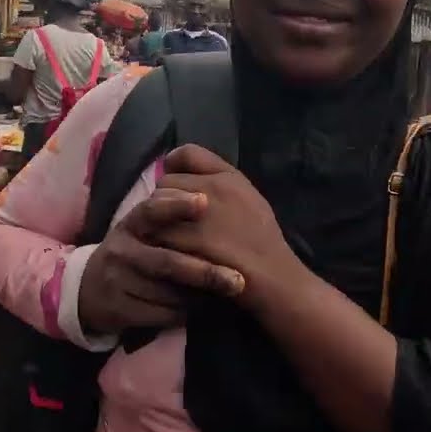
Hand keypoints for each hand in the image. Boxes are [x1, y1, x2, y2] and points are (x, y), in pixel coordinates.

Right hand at [78, 188, 244, 335]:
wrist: (88, 290)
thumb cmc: (132, 253)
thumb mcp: (142, 229)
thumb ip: (168, 213)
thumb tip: (208, 199)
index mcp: (130, 224)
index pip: (151, 210)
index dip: (175, 205)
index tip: (204, 202)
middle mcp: (122, 251)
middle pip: (167, 262)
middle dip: (205, 272)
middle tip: (238, 280)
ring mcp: (118, 281)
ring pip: (169, 294)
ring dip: (200, 297)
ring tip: (224, 295)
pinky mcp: (119, 309)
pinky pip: (162, 315)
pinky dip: (186, 313)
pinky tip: (200, 309)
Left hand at [154, 145, 303, 311]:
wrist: (275, 277)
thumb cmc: (262, 241)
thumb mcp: (249, 198)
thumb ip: (220, 183)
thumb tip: (186, 172)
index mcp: (228, 177)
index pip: (186, 154)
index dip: (174, 166)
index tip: (175, 185)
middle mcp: (213, 189)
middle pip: (165, 182)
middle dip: (164, 200)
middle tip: (171, 220)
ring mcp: (200, 215)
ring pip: (155, 208)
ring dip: (156, 222)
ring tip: (166, 238)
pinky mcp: (189, 241)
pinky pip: (157, 233)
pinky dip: (157, 243)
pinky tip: (166, 254)